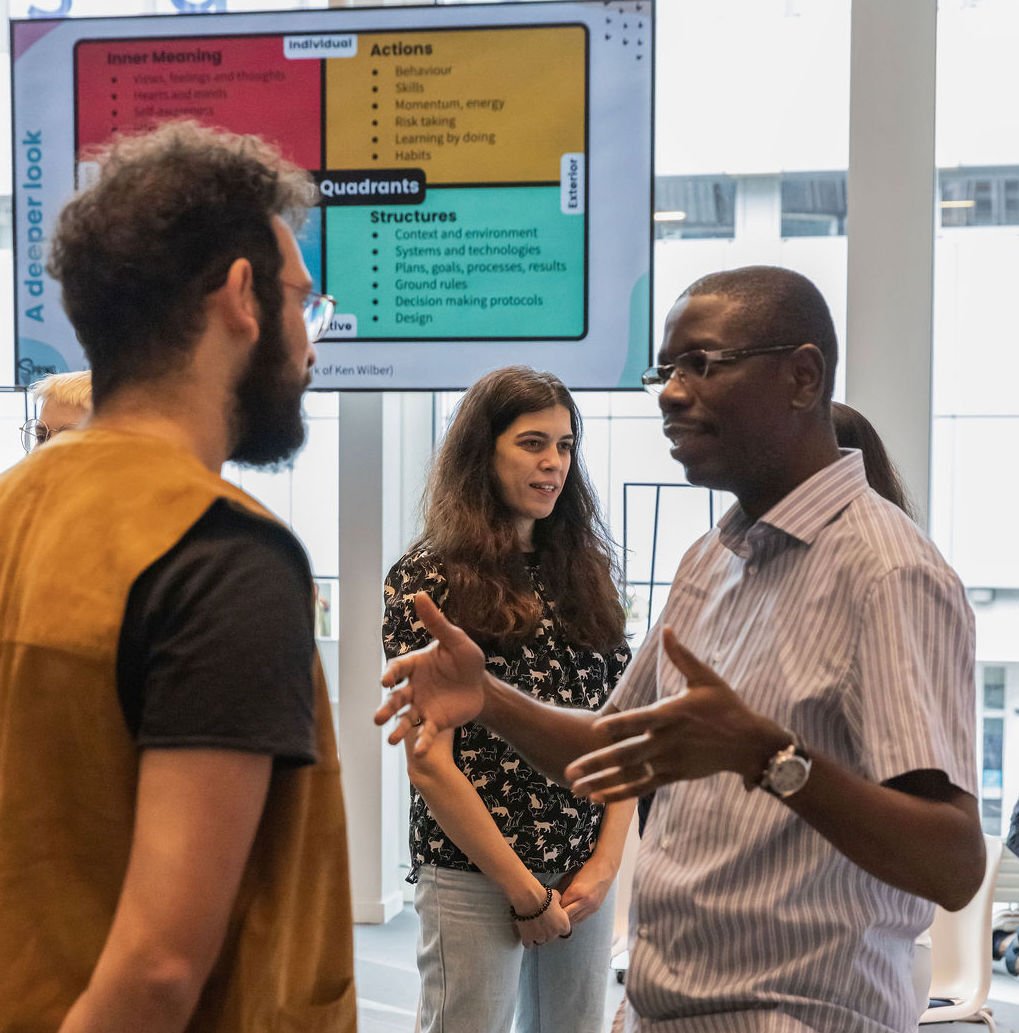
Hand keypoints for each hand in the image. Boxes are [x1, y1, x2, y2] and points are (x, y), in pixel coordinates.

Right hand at [374, 592, 486, 753]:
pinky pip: (426, 733)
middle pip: (395, 698)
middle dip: (386, 708)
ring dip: (397, 729)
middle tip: (378, 718)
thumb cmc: (466, 659)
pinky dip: (422, 743)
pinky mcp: (434, 722)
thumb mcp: (455, 640)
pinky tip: (420, 753)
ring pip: (405, 718)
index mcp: (415, 665)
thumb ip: (437, 622)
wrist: (482, 685)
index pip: (398, 668)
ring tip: (392, 740)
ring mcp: (422, 706)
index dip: (391, 674)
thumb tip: (420, 595)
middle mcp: (413, 687)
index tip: (386, 681)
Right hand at [515, 889, 571, 947]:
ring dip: (537, 935)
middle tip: (541, 920)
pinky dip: (527, 940)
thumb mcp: (557, 897)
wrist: (530, 899)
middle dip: (547, 930)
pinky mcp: (529, 939)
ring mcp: (541, 938)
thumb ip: (559, 904)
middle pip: (551, 936)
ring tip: (532, 925)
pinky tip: (526, 933)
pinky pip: (529, 944)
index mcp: (564, 926)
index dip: (557, 925)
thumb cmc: (544, 896)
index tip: (553, 921)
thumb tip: (558, 903)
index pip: (563, 931)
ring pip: (540, 940)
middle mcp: (554, 934)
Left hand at [557, 856, 614, 925]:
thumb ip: (564, 890)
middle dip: (560, 917)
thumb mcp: (572, 877)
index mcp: (577, 892)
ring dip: (567, 919)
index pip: (561, 907)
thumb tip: (554, 900)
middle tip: (552, 915)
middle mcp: (585, 902)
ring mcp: (591, 907)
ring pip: (575, 920)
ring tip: (560, 917)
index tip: (548, 907)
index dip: (554, 909)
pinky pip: (582, 918)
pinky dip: (575, 918)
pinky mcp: (595, 909)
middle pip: (568, 917)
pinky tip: (570, 915)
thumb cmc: (587, 868)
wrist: (605, 867)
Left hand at [564, 627, 785, 801]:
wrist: (749, 743)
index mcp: (673, 714)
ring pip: (631, 774)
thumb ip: (681, 656)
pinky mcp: (674, 775)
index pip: (641, 719)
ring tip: (576, 789)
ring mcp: (670, 761)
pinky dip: (622, 793)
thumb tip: (667, 628)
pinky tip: (601, 799)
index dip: (620, 723)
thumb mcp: (705, 678)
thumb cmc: (726, 706)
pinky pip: (644, 787)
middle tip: (569, 771)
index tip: (597, 728)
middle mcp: (667, 741)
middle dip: (597, 763)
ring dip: (602, 782)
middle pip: (628, 753)